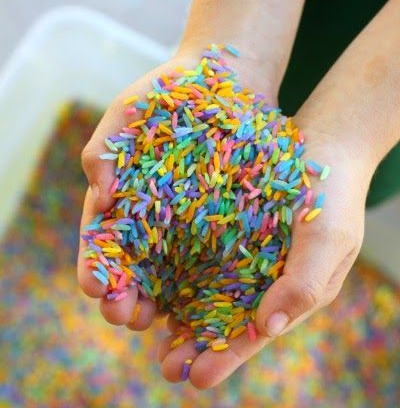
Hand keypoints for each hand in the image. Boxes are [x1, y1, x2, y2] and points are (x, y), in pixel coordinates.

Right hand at [77, 49, 275, 333]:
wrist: (226, 79)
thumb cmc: (170, 92)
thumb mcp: (129, 112)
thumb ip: (105, 150)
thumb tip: (99, 197)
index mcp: (125, 197)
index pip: (103, 241)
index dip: (96, 266)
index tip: (95, 287)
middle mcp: (155, 217)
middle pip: (134, 266)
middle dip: (124, 295)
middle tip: (124, 316)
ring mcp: (191, 221)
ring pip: (171, 271)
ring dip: (160, 299)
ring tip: (154, 320)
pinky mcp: (227, 219)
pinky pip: (216, 255)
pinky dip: (204, 282)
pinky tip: (202, 302)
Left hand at [158, 102, 371, 388]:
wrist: (323, 141)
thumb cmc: (332, 192)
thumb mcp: (329, 237)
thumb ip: (305, 283)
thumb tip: (268, 328)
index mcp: (290, 288)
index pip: (257, 332)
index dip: (228, 357)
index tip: (198, 379)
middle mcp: (260, 274)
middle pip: (224, 317)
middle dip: (196, 344)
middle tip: (166, 366)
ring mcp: (239, 248)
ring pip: (204, 287)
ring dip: (178, 310)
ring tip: (147, 329)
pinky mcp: (222, 221)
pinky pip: (196, 247)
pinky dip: (175, 266)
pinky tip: (152, 278)